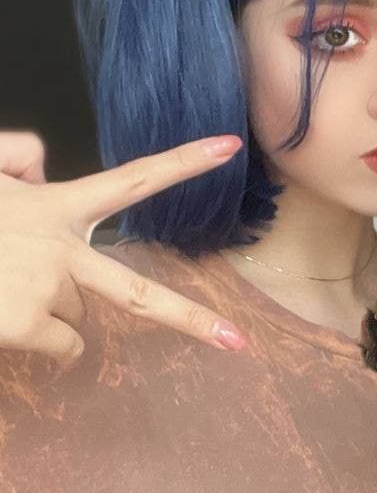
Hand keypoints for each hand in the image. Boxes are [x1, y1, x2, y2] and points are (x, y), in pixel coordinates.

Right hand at [0, 132, 247, 367]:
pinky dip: (47, 341)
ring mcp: (46, 290)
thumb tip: (43, 169)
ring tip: (8, 282)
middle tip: (237, 343)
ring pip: (80, 315)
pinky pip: (63, 346)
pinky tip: (11, 314)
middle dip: (194, 321)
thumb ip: (20, 158)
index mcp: (56, 204)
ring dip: (56, 305)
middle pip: (139, 293)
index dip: (182, 162)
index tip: (229, 146)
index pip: (132, 179)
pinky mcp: (26, 325)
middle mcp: (61, 247)